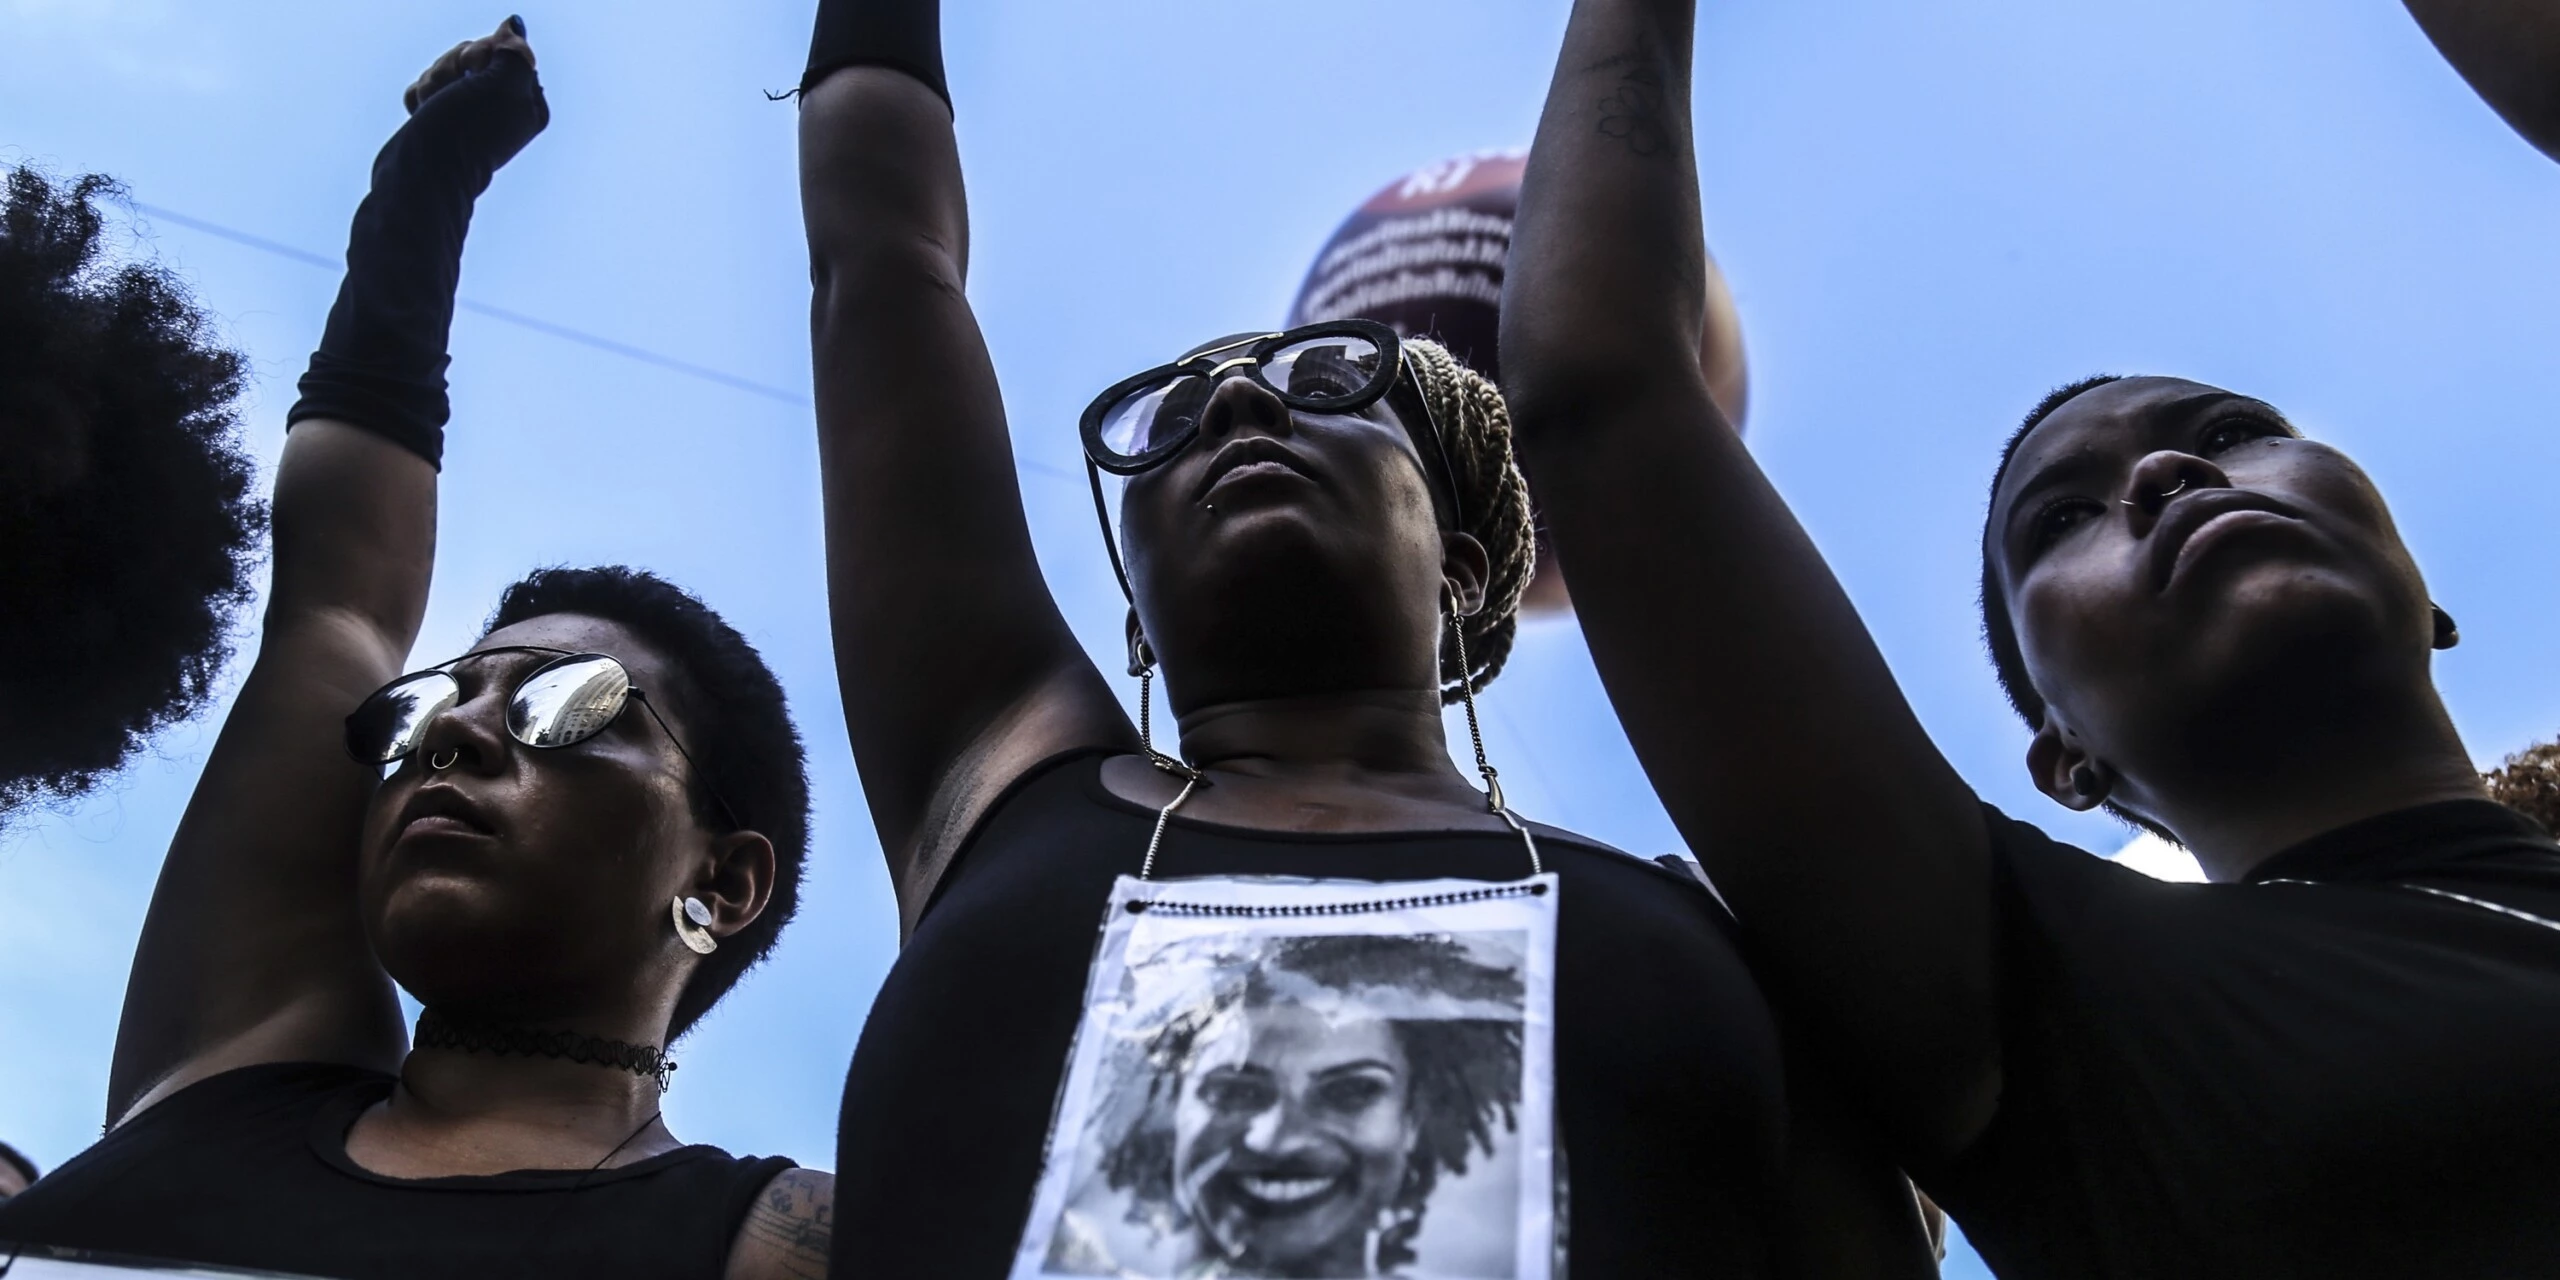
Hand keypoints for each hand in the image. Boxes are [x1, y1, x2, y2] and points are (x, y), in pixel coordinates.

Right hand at [391, 16, 549, 176]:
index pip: (505, 49)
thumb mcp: (502, 85)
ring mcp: (466, 115)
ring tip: (433, 108)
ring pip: (444, 70)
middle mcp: (500, 108)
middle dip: (453, 65)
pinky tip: (420, 116)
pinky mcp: (437, 120)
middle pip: (471, 55)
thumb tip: (514, 27)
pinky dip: (418, 97)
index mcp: (527, 103)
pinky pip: (424, 89)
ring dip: (433, 82)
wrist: (420, 174)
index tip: (476, 65)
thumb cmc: (464, 131)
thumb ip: (515, 53)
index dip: (483, 50)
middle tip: (453, 90)